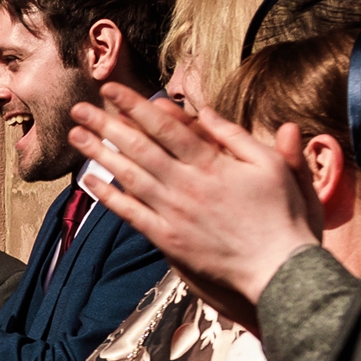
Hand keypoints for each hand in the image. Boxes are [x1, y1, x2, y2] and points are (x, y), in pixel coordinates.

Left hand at [67, 83, 323, 322]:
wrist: (279, 271)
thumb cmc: (283, 215)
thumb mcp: (272, 166)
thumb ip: (238, 137)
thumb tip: (207, 112)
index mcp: (213, 164)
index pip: (166, 126)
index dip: (136, 105)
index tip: (111, 88)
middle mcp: (187, 185)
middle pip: (139, 147)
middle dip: (107, 124)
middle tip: (78, 108)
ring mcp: (174, 213)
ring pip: (129, 177)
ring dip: (100, 154)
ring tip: (76, 136)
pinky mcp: (168, 239)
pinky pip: (132, 214)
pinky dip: (109, 197)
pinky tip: (89, 182)